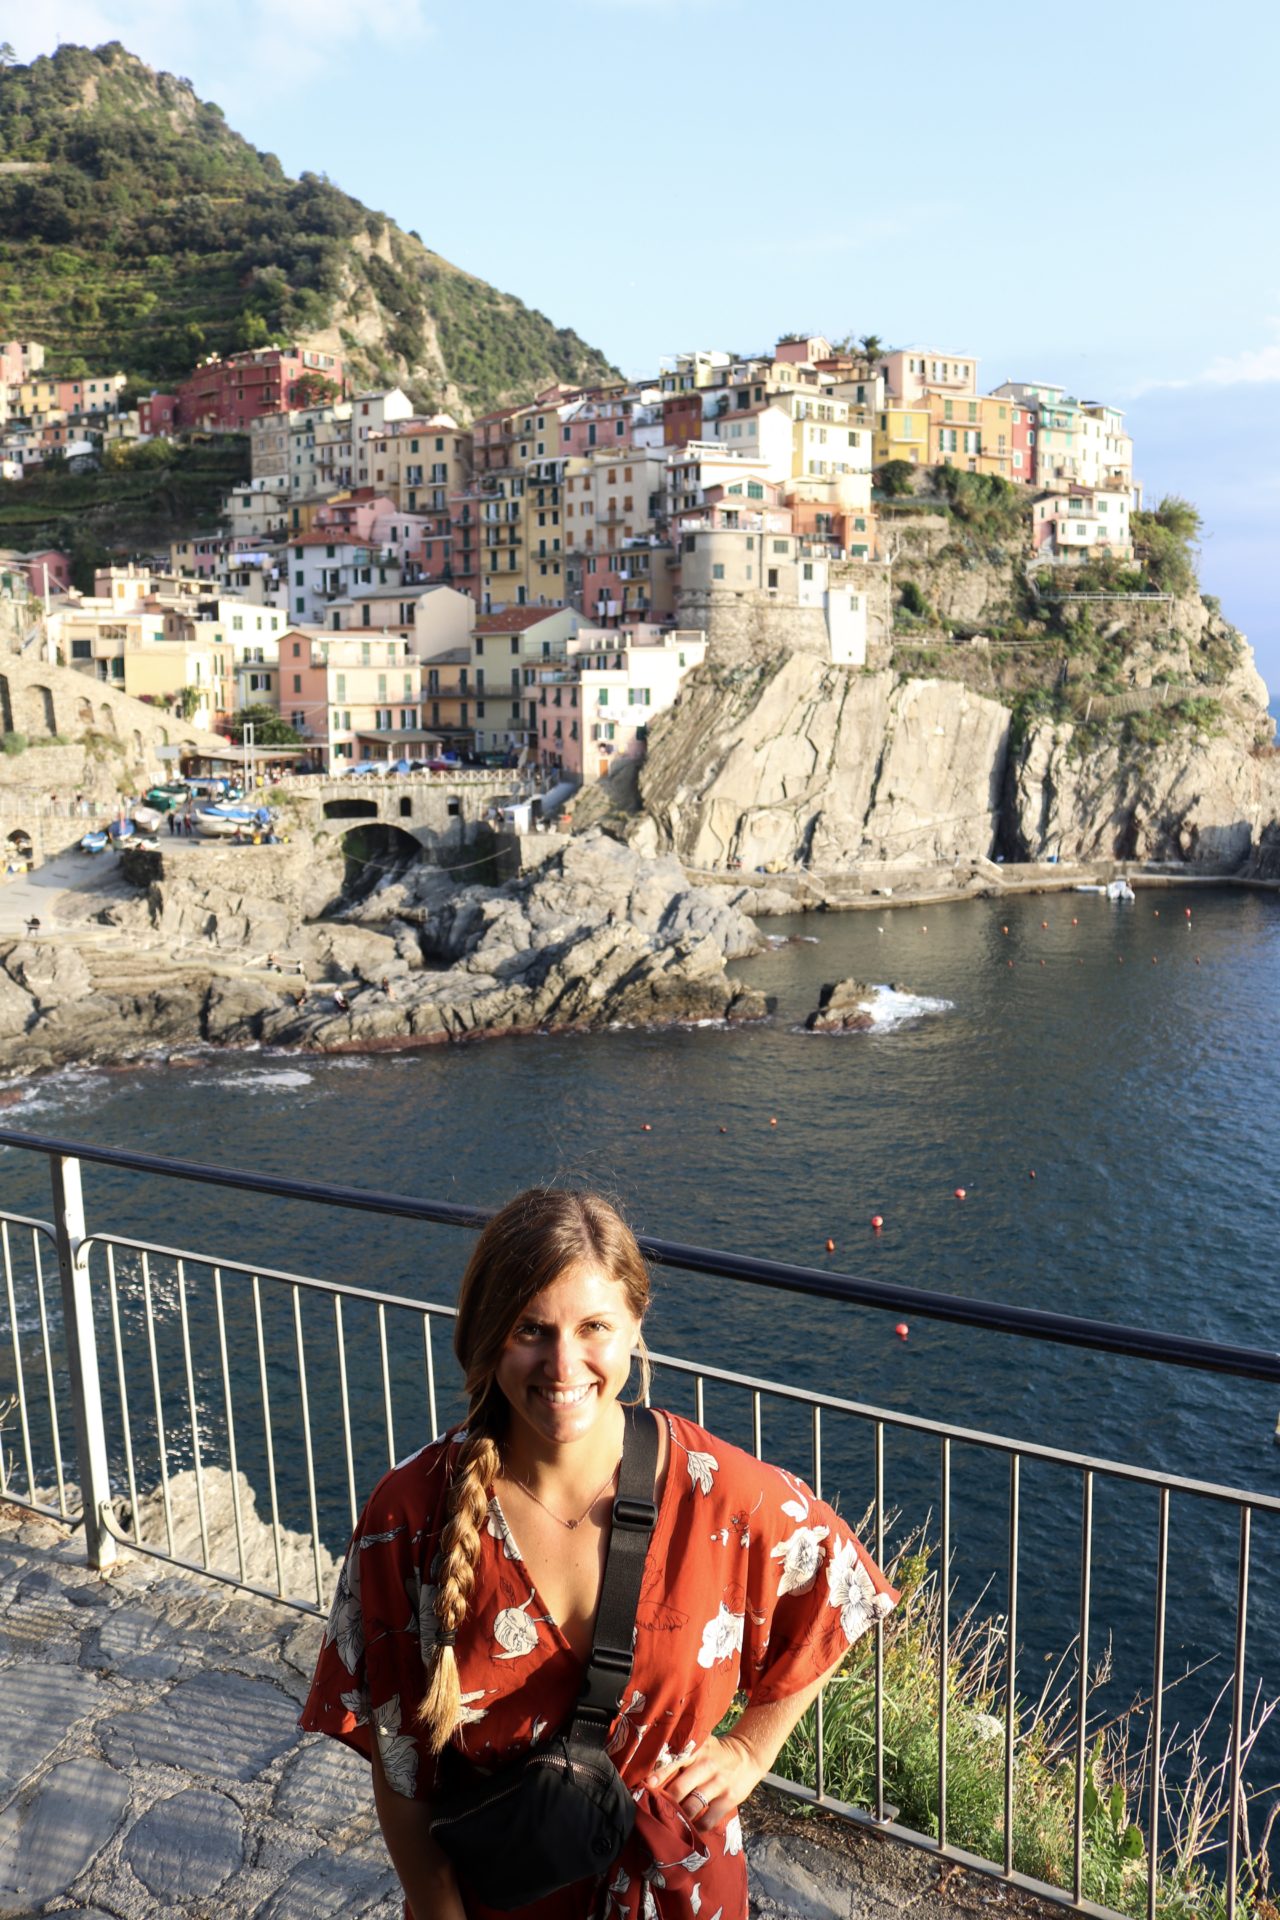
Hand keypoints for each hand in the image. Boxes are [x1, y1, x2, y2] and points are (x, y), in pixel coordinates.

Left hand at [645, 1732, 761, 1833]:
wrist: (748, 1755)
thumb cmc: (715, 1753)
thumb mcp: (701, 1746)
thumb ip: (682, 1756)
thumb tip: (652, 1775)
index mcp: (696, 1749)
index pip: (674, 1761)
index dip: (658, 1775)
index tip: (645, 1786)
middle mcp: (707, 1764)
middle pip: (679, 1788)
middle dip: (664, 1801)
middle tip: (652, 1809)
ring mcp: (719, 1783)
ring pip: (691, 1806)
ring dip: (678, 1816)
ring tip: (667, 1822)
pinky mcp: (729, 1799)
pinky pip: (707, 1820)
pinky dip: (695, 1828)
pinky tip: (688, 1828)